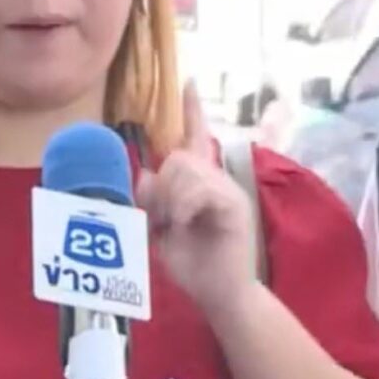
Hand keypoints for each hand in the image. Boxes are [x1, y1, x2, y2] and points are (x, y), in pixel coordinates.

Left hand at [136, 82, 255, 316]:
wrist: (220, 296)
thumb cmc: (194, 265)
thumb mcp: (161, 229)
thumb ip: (152, 200)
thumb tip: (145, 174)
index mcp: (201, 182)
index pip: (196, 137)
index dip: (192, 110)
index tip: (189, 81)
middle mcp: (217, 179)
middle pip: (178, 156)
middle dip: (160, 187)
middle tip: (162, 219)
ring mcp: (228, 190)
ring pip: (185, 171)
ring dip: (170, 200)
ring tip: (175, 225)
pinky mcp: (234, 205)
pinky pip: (199, 190)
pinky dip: (183, 208)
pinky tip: (185, 226)